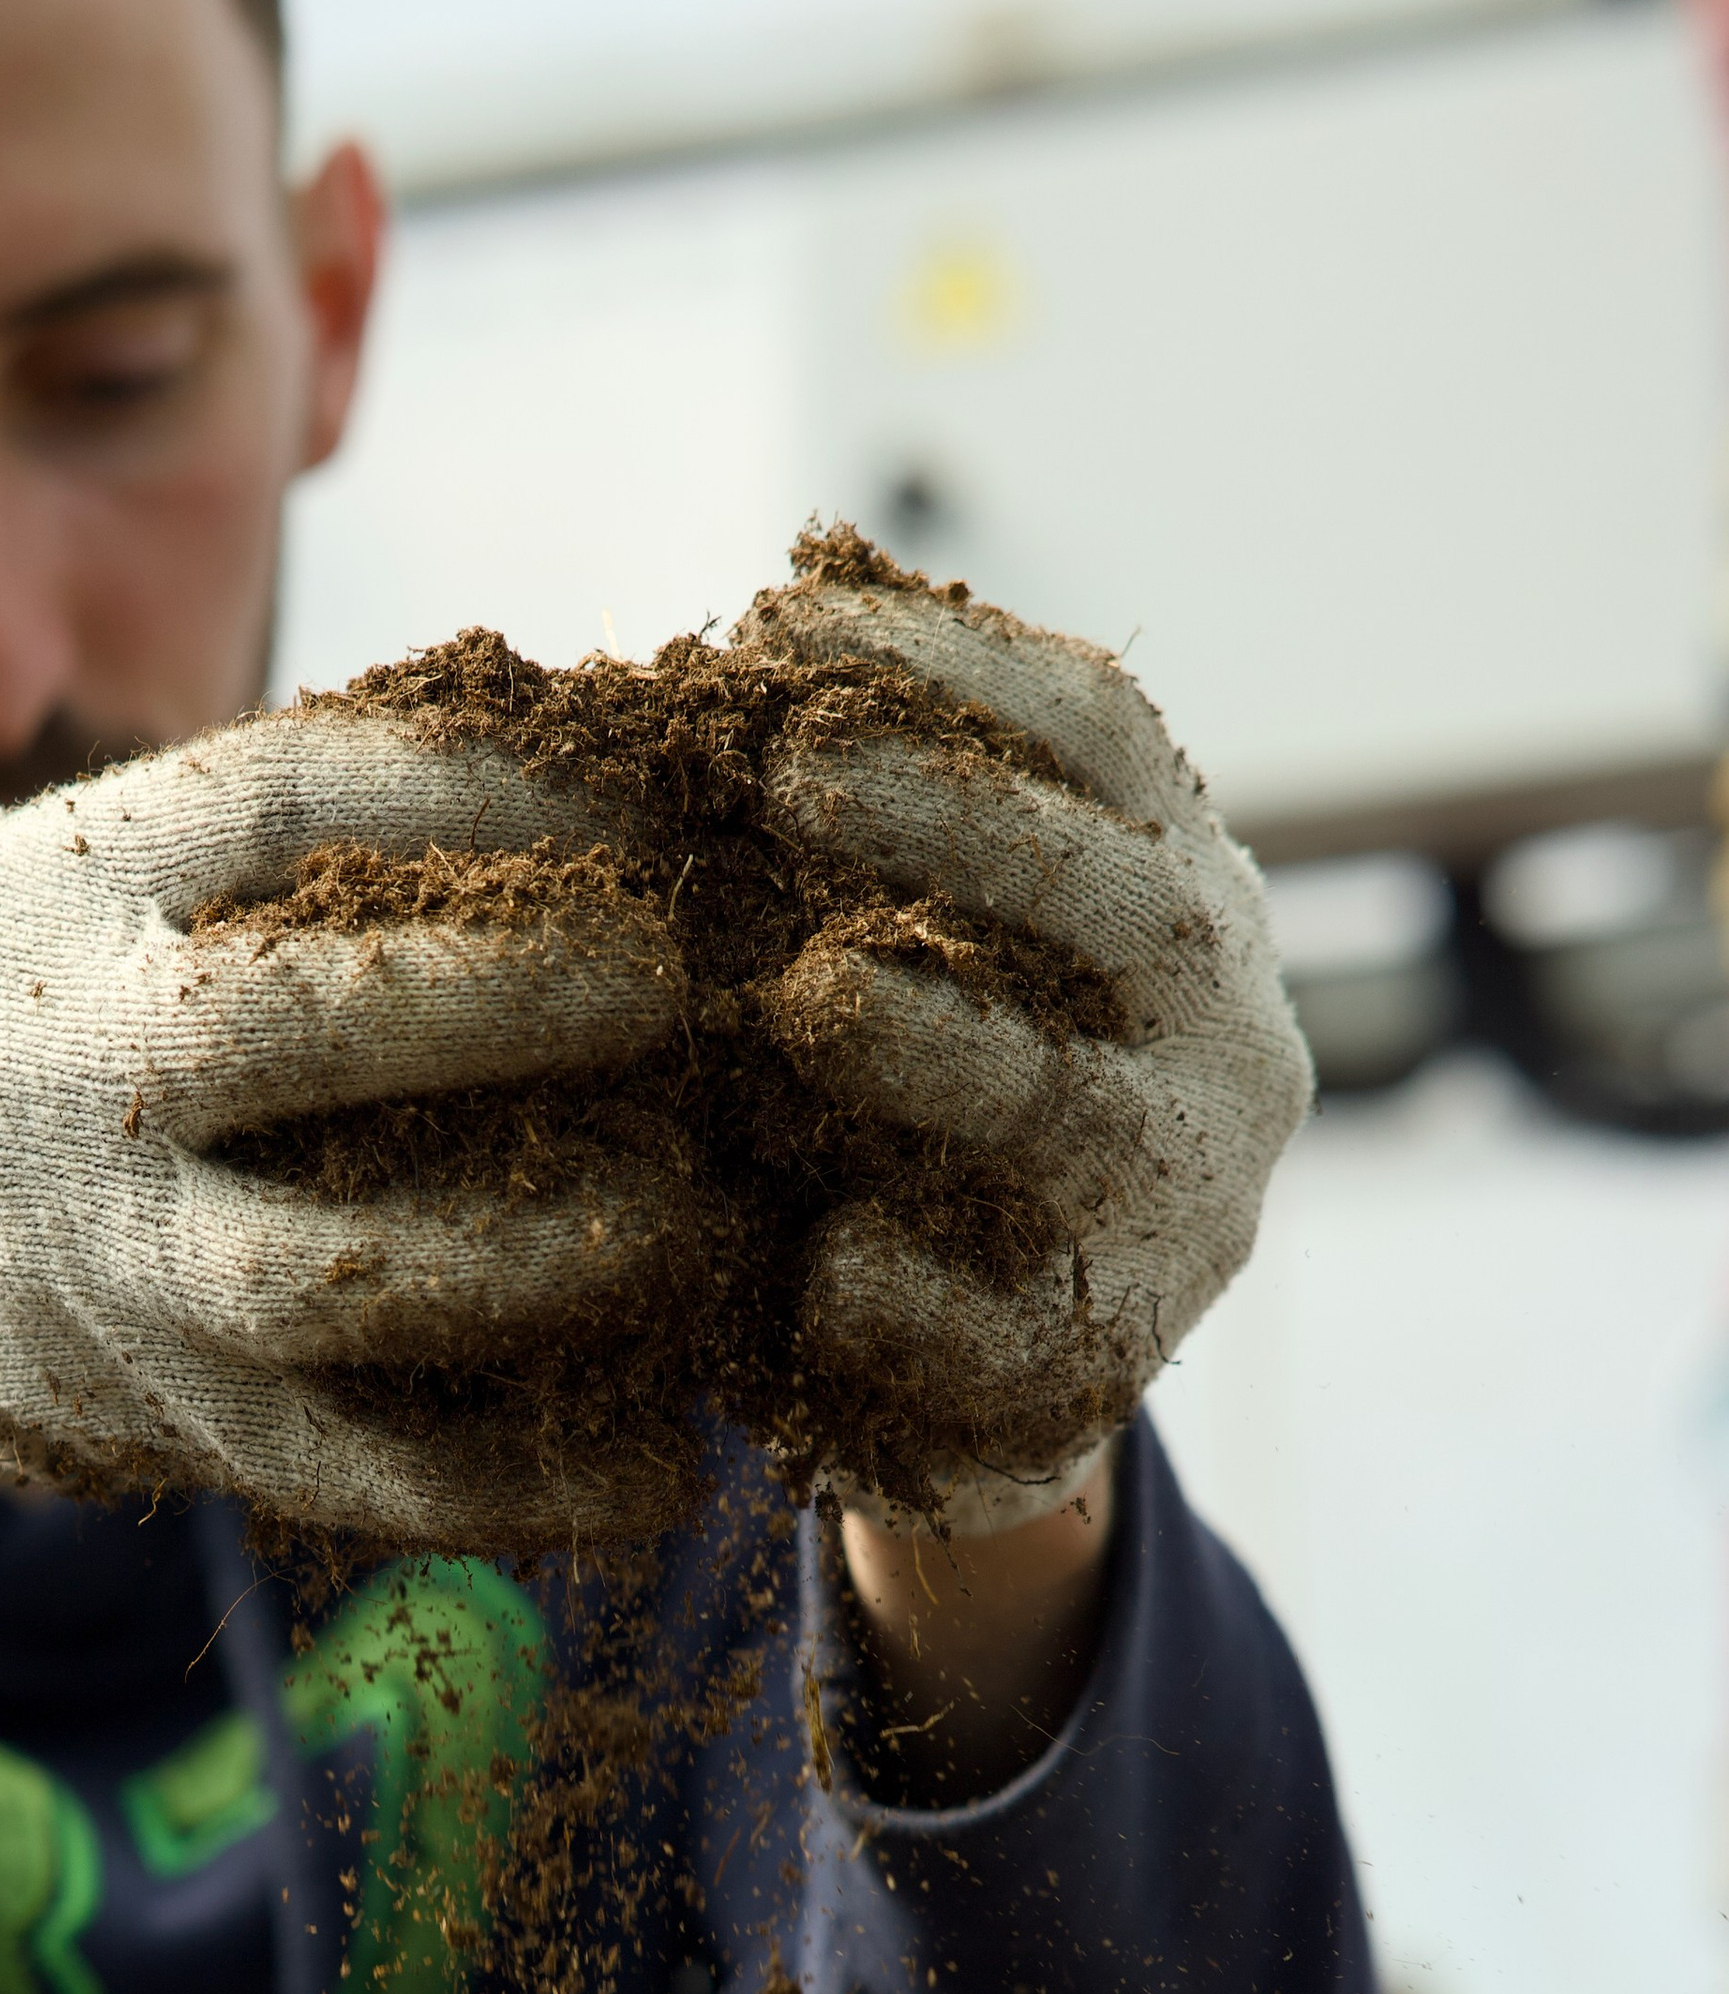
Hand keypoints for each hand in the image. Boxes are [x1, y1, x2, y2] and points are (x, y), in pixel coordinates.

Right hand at [0, 712, 698, 1550]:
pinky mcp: (171, 1427)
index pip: (286, 798)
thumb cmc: (88, 1007)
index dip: (487, 788)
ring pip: (330, 1277)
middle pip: (291, 1026)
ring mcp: (112, 1270)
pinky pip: (360, 1475)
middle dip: (510, 995)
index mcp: (66, 889)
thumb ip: (320, 829)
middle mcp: (65, 1077)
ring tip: (694, 1215)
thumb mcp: (133, 871)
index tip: (650, 789)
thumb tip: (633, 755)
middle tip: (674, 982)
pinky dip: (525, 1482)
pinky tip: (663, 1465)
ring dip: (539, 1251)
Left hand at [739, 543, 1310, 1533]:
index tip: (780, 616)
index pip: (1101, 738)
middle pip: (1115, 906)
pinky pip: (1006, 1329)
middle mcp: (1223, 1047)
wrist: (973, 1388)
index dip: (949, 664)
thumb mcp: (919, 938)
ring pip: (1073, 1113)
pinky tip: (814, 1270)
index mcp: (1184, 903)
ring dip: (935, 1043)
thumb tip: (769, 606)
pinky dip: (904, 1290)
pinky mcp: (1097, 1375)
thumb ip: (873, 820)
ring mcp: (1182, 1217)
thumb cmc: (917, 1106)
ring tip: (807, 999)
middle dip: (954, 821)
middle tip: (790, 770)